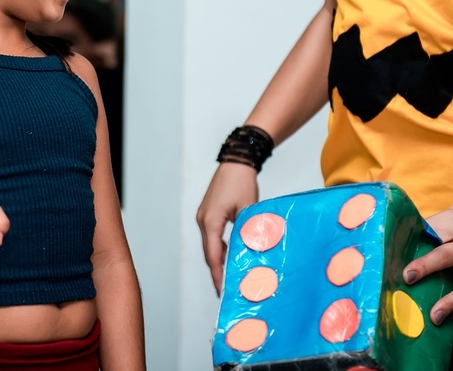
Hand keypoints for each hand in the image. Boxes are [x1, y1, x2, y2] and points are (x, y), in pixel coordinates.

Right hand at [196, 162, 258, 294]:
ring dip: (218, 259)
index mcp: (211, 221)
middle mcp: (203, 220)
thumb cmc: (242, 183)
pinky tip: (227, 255)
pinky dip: (218, 247)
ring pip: (209, 244)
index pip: (212, 255)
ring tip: (227, 276)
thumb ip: (246, 232)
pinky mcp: (208, 212)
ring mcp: (203, 216)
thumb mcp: (247, 210)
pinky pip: (211, 235)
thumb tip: (249, 252)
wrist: (236, 162)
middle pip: (209, 252)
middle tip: (225, 290)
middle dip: (217, 271)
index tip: (221, 291)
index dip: (217, 275)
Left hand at [403, 206, 452, 336]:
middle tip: (432, 316)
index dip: (425, 266)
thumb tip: (392, 251)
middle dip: (450, 303)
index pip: (445, 256)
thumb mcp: (439, 224)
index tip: (407, 276)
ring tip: (441, 330)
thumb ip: (422, 236)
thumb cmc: (452, 225)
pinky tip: (449, 331)